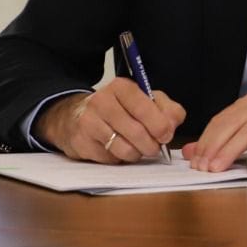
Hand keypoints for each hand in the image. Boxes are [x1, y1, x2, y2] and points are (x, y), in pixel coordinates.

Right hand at [35, 78, 184, 163]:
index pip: (145, 107)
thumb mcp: (145, 100)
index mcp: (121, 87)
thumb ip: (167, 109)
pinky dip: (119, 159)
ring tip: (136, 148)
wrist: (75, 116)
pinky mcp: (81, 143)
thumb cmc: (119, 108)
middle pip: (137, 132)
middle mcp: (102, 102)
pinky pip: (110, 159)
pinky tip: (116, 149)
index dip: (160, 125)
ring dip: (136, 154)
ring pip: (125, 149)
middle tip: (154, 147)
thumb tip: (171, 126)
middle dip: (152, 145)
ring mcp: (89, 123)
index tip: (166, 135)